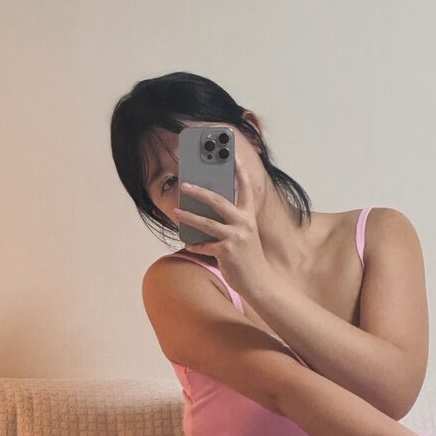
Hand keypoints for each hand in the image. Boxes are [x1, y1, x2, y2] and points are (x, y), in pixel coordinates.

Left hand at [173, 151, 267, 297]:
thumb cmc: (248, 257)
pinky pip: (204, 245)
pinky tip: (189, 243)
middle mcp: (244, 223)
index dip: (239, 169)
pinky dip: (195, 245)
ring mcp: (236, 237)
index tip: (231, 153)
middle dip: (199, 191)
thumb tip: (206, 210)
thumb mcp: (244, 234)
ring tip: (176, 211)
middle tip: (185, 184)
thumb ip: (231, 221)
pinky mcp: (227, 251)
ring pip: (206, 222)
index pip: (245, 187)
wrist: (260, 282)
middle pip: (218, 201)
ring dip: (188, 216)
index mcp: (249, 216)